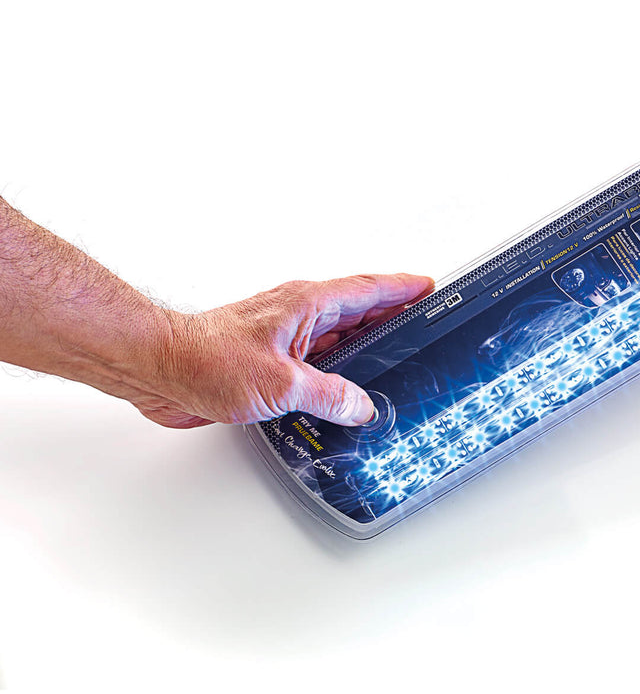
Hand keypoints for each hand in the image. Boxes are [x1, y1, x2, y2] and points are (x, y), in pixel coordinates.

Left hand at [136, 273, 433, 428]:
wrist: (157, 367)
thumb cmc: (204, 359)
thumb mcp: (282, 383)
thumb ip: (329, 395)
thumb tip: (361, 406)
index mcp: (307, 304)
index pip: (369, 290)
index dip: (402, 288)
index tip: (429, 287)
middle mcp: (297, 315)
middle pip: (357, 311)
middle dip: (391, 315)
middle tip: (421, 321)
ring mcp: (282, 336)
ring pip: (336, 336)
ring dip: (363, 344)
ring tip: (391, 356)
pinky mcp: (267, 358)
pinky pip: (314, 360)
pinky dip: (335, 369)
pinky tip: (342, 388)